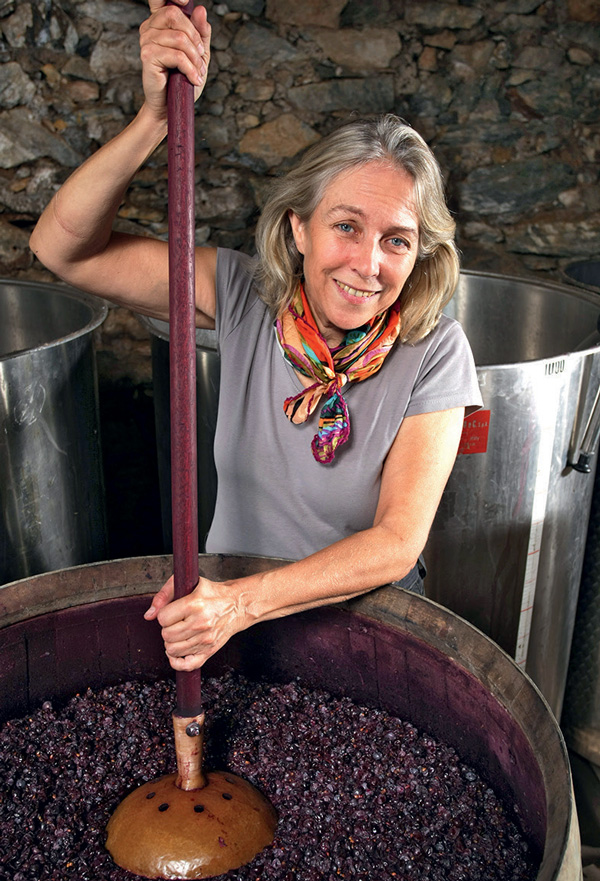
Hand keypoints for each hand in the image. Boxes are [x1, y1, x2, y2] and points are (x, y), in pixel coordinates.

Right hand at [139, 1, 210, 119]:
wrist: (170, 106)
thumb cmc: (182, 81)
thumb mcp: (198, 54)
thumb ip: (200, 32)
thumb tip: (200, 10)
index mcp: (159, 22)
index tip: (186, 1)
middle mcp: (149, 28)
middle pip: (175, 15)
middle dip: (194, 38)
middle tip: (200, 57)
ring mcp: (146, 41)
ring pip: (179, 38)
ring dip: (195, 58)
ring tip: (198, 73)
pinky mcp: (147, 55)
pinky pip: (176, 55)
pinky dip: (190, 69)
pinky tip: (194, 79)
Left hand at [144, 575, 243, 670]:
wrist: (237, 605)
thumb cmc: (213, 593)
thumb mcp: (189, 584)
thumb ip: (164, 595)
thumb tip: (149, 615)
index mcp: (194, 604)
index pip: (163, 618)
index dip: (164, 614)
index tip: (172, 611)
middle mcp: (200, 623)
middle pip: (166, 635)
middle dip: (167, 628)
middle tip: (176, 622)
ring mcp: (205, 639)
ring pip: (172, 650)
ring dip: (171, 642)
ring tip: (180, 633)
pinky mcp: (209, 651)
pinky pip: (186, 665)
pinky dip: (177, 661)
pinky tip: (178, 651)